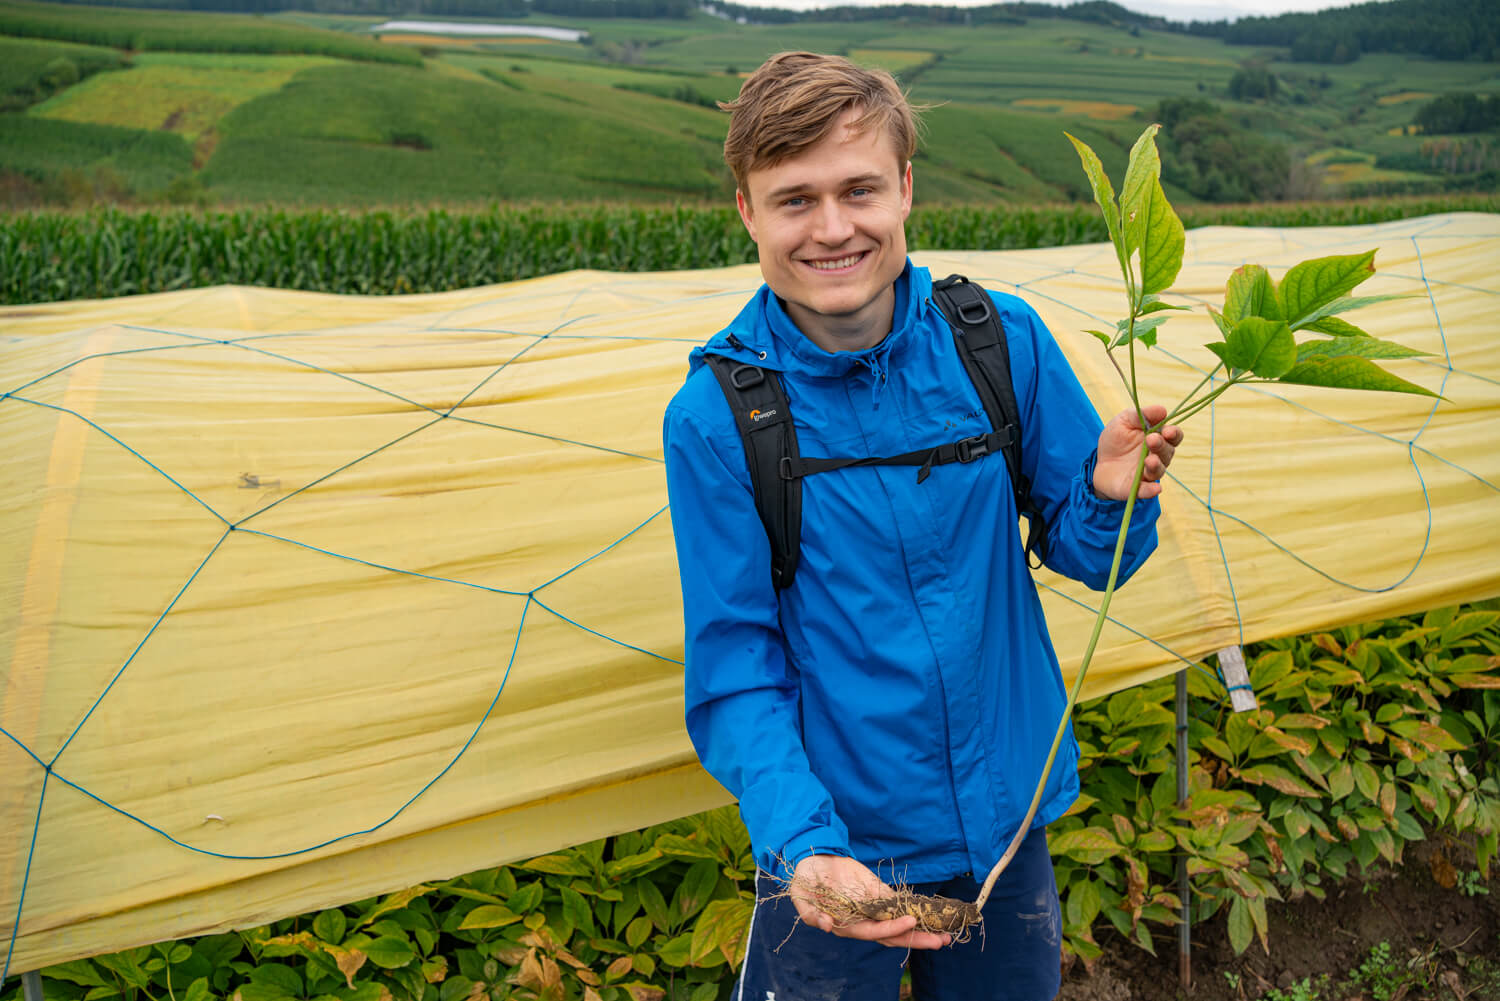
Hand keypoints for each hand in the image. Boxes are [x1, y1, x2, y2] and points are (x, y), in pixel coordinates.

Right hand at [787, 854, 950, 949]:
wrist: (812, 859)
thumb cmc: (805, 881)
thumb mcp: (802, 898)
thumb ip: (812, 914)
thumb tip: (828, 926)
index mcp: (847, 926)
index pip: (874, 932)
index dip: (892, 929)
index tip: (910, 921)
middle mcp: (863, 921)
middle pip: (893, 935)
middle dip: (917, 939)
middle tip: (941, 941)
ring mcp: (872, 907)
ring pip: (899, 923)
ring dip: (921, 930)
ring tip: (945, 935)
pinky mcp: (877, 893)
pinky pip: (897, 903)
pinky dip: (914, 909)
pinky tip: (932, 915)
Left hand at [1093, 403, 1182, 500]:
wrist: (1098, 462)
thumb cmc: (1116, 440)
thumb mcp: (1123, 421)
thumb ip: (1140, 415)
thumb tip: (1162, 410)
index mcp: (1158, 438)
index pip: (1174, 436)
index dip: (1174, 433)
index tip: (1167, 430)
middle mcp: (1158, 457)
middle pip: (1168, 452)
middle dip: (1161, 446)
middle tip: (1151, 440)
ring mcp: (1147, 473)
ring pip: (1158, 471)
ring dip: (1156, 465)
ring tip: (1149, 460)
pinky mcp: (1136, 487)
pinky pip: (1146, 491)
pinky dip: (1151, 490)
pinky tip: (1155, 489)